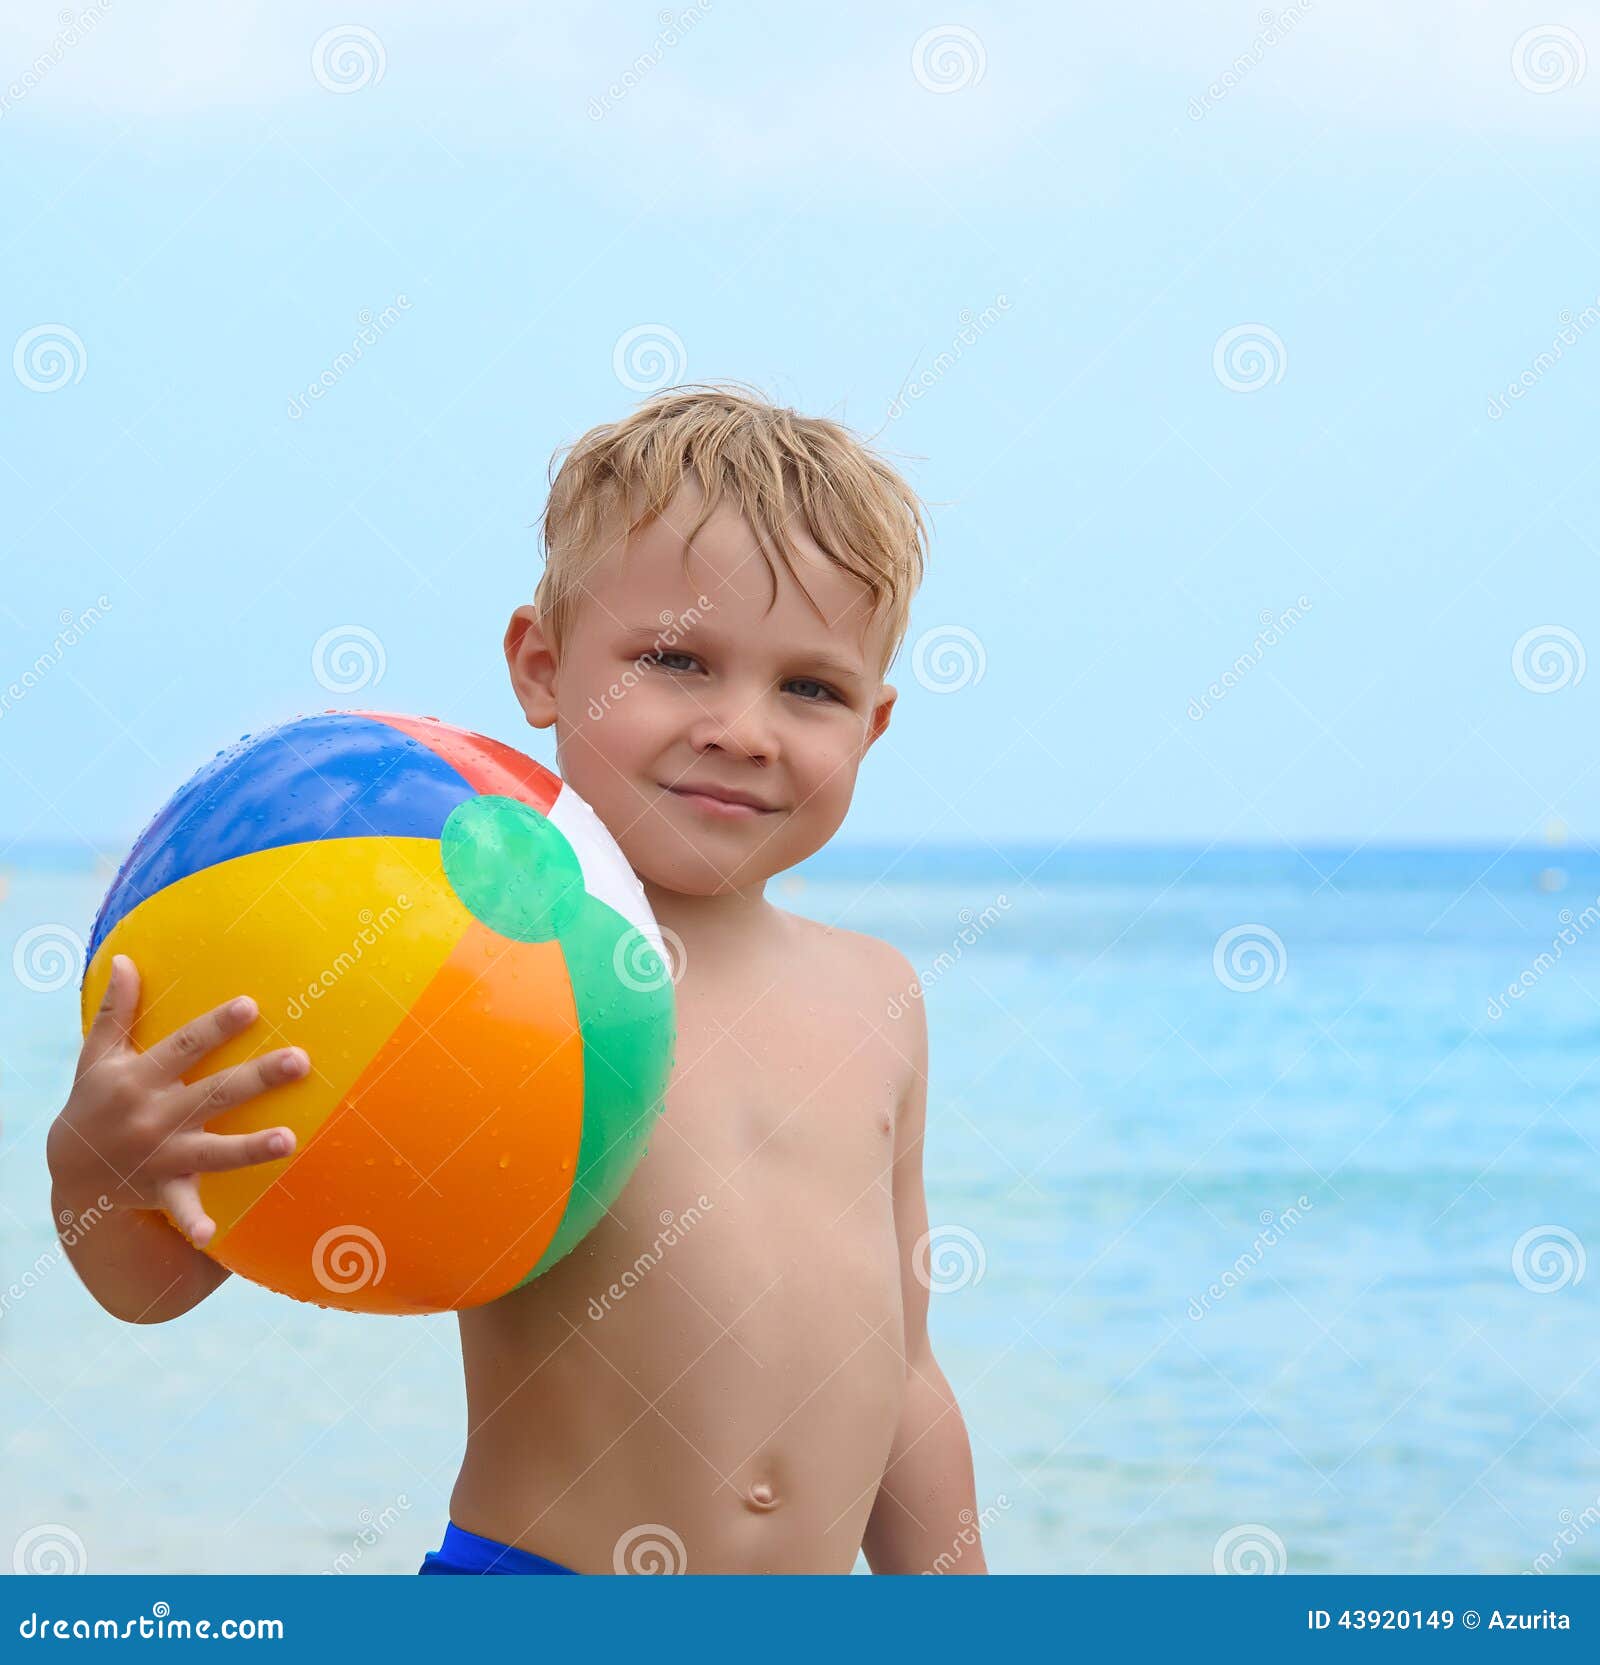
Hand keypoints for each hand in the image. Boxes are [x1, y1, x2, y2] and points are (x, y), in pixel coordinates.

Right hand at [47, 954, 309, 1248]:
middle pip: (213, 1093)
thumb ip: (116, 1011)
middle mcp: (154, 1116)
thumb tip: (124, 959)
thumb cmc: (94, 1104)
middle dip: (257, 1078)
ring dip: (250, 1148)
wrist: (72, 1175)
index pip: (184, 1046)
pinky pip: (182, 1208)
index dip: (216, 1027)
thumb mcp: (96, 1058)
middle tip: (300, 1061)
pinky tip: (212, 1236)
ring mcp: (161, 1155)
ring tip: (290, 1138)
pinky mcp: (163, 1190)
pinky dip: (194, 1221)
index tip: (251, 1006)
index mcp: (139, 1078)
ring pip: (213, 1151)